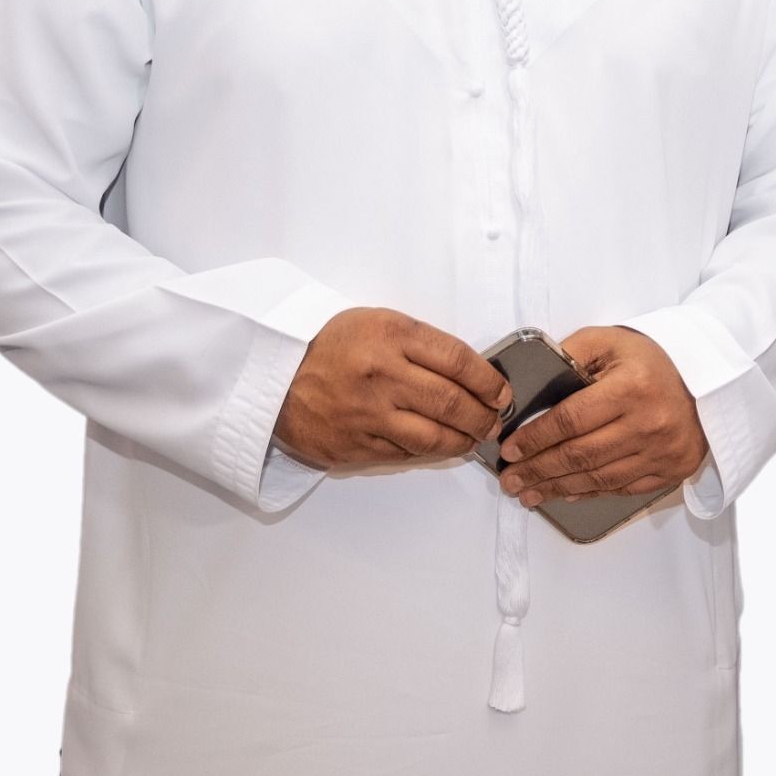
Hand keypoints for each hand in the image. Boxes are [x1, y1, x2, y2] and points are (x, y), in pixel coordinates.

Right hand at [274, 307, 513, 469]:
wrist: (275, 376)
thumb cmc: (329, 345)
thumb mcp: (376, 322)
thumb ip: (419, 344)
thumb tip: (468, 372)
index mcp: (390, 334)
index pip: (457, 358)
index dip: (488, 380)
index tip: (500, 390)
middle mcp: (383, 374)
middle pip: (452, 401)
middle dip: (483, 415)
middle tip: (494, 418)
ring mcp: (371, 414)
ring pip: (435, 436)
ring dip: (464, 439)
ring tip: (473, 435)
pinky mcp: (359, 445)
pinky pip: (408, 453)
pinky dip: (431, 451)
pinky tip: (440, 444)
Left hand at [496, 325, 709, 505]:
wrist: (708, 381)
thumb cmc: (652, 359)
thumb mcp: (610, 340)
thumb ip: (570, 353)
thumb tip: (533, 383)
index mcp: (630, 388)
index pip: (571, 420)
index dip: (536, 437)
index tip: (510, 449)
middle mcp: (647, 424)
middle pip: (580, 455)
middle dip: (538, 470)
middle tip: (510, 480)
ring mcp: (660, 453)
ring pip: (598, 478)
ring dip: (558, 488)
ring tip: (528, 493)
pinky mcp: (669, 471)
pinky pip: (621, 488)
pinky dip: (590, 493)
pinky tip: (566, 493)